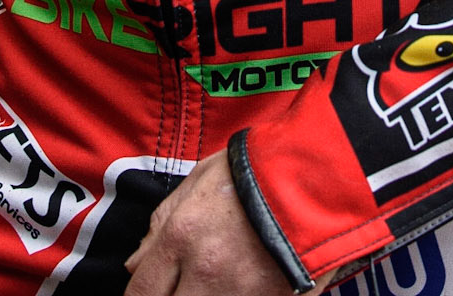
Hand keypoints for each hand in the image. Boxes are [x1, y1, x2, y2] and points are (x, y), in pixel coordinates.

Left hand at [124, 149, 333, 295]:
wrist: (316, 172)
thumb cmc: (257, 170)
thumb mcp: (199, 180)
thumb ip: (162, 222)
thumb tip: (135, 264)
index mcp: (182, 236)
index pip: (141, 291)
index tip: (149, 295)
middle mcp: (205, 272)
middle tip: (182, 288)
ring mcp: (239, 293)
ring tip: (208, 288)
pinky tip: (236, 290)